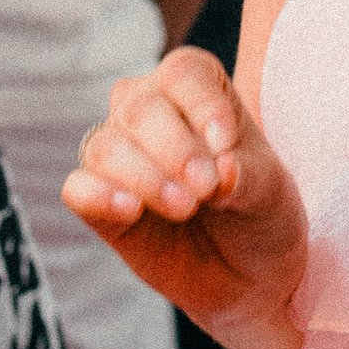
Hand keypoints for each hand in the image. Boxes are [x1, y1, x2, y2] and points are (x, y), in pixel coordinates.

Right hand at [63, 46, 308, 348]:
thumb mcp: (271, 192)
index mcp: (197, 87)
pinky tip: (131, 210)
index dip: (202, 105)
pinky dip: (98, 196)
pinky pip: (78, 188)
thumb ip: (247, 176)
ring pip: (105, 147)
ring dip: (144, 177)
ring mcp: (119, 154)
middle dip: (174, 150)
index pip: (184, 74)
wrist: (247, 274)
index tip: (225, 145)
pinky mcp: (98, 201)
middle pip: (140, 108)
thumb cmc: (261, 212)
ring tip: (184, 207)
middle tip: (205, 188)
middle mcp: (149, 109)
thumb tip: (221, 172)